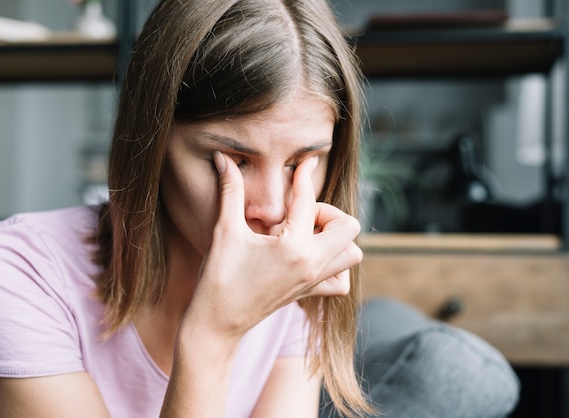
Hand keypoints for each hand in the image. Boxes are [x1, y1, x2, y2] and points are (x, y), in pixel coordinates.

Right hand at [188, 151, 361, 336]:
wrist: (217, 323)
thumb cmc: (219, 277)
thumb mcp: (225, 231)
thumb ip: (230, 191)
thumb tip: (222, 158)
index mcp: (294, 247)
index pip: (308, 200)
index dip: (304, 175)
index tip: (305, 162)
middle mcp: (312, 265)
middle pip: (348, 226)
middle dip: (327, 212)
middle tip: (298, 214)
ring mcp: (314, 281)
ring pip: (351, 253)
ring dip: (335, 237)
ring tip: (305, 233)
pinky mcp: (310, 294)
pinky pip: (341, 280)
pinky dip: (335, 266)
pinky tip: (310, 257)